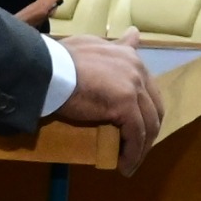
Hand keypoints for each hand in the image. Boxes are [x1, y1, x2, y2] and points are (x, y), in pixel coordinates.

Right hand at [56, 36, 166, 174]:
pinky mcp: (126, 104)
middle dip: (148, 131)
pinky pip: (136, 135)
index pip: (147, 86)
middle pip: (153, 107)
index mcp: (128, 56)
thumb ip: (111, 45)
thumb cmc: (58, 60)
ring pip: (148, 124)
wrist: (47, 69)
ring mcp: (133, 86)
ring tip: (130, 163)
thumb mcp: (90, 44)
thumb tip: (132, 33)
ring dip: (141, 148)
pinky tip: (125, 166)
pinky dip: (133, 154)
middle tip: (136, 149)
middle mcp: (137, 69)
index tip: (142, 126)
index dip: (146, 109)